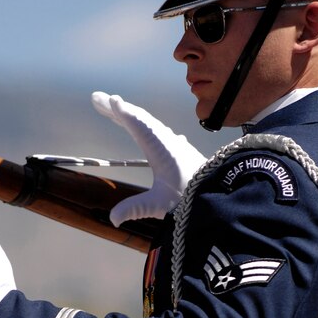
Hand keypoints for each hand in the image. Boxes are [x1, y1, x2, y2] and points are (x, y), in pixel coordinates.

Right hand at [92, 92, 205, 225]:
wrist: (220, 195)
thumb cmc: (191, 199)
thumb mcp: (160, 205)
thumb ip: (135, 209)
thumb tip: (112, 219)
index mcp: (162, 151)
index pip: (140, 126)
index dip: (124, 113)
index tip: (112, 100)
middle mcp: (168, 143)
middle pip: (140, 119)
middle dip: (118, 109)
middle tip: (97, 98)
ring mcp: (175, 145)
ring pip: (149, 124)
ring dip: (130, 115)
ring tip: (113, 109)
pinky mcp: (180, 150)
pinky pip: (157, 131)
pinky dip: (144, 125)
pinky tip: (142, 126)